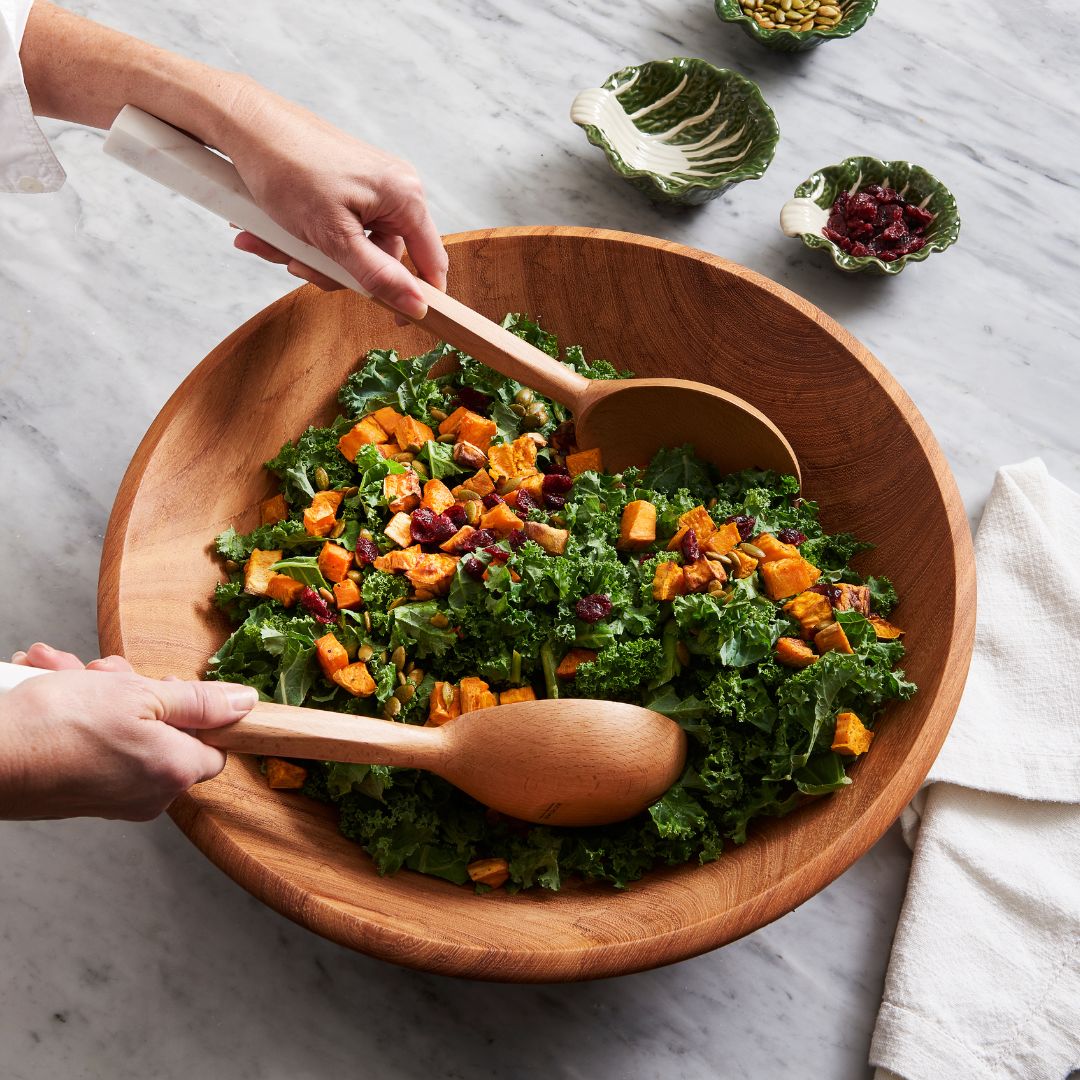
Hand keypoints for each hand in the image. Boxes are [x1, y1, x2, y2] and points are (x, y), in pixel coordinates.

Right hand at [1, 643, 257, 821]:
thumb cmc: (54, 727)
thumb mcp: (139, 695)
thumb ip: (197, 701)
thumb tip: (245, 704)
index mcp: (174, 771)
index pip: (214, 744)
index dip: (193, 709)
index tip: (162, 686)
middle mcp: (148, 794)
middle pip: (161, 729)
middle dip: (130, 689)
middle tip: (99, 673)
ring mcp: (111, 797)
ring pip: (120, 728)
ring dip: (93, 692)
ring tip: (59, 671)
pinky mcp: (79, 794)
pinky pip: (90, 743)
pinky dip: (72, 711)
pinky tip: (46, 685)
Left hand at [222, 81, 447, 319]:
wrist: (244, 122)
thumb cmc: (287, 167)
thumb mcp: (333, 235)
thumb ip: (377, 275)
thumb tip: (417, 305)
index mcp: (405, 197)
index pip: (430, 260)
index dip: (417, 296)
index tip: (397, 322)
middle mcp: (394, 189)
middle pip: (383, 258)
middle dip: (338, 271)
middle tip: (297, 266)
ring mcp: (370, 187)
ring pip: (353, 247)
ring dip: (312, 256)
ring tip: (273, 243)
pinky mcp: (346, 186)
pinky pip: (336, 228)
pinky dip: (305, 238)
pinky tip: (272, 231)